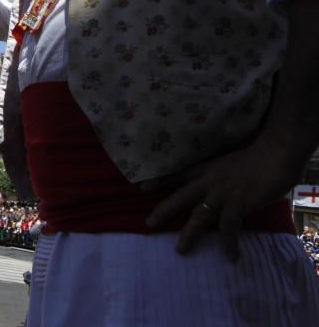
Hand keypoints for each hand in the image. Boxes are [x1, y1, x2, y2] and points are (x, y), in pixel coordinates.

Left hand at [143, 136, 298, 261]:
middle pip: (180, 197)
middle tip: (149, 223)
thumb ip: (218, 174)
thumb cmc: (255, 157)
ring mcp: (221, 195)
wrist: (272, 157)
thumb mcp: (227, 162)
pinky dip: (230, 244)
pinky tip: (231, 258)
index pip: (178, 175)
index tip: (142, 188)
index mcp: (206, 170)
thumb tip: (215, 185)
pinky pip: (229, 229)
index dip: (160, 181)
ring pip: (198, 217)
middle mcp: (208, 183)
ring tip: (180, 250)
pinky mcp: (237, 206)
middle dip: (164, 211)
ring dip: (189, 235)